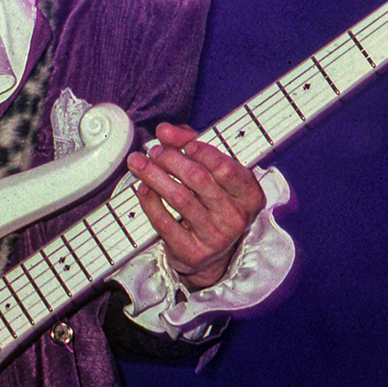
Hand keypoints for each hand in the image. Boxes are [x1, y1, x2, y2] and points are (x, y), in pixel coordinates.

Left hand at [126, 122, 266, 289]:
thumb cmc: (210, 203)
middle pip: (198, 179)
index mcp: (248, 195)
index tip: (186, 144)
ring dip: (154, 176)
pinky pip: (164, 222)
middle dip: (171, 159)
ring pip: (179, 198)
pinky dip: (149, 201)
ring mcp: (215, 237)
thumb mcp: (210, 172)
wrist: (210, 255)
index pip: (227, 169)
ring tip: (139, 163)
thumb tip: (165, 131)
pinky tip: (142, 188)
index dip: (204, 153)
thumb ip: (190, 144)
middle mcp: (236, 217)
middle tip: (153, 151)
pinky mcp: (192, 252)